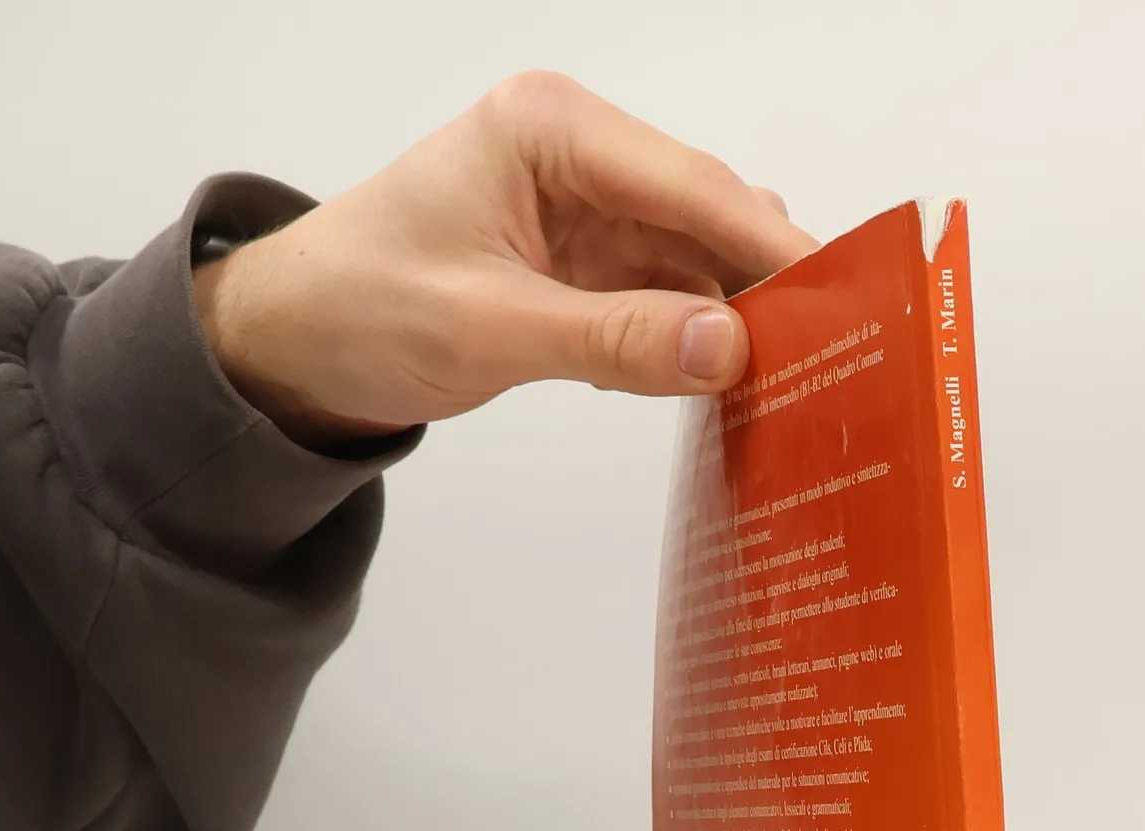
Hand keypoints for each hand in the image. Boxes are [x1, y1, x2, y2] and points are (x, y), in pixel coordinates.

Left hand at [193, 72, 816, 447]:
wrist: (297, 340)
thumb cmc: (361, 308)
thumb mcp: (487, 329)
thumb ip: (612, 340)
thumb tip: (727, 349)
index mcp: (550, 129)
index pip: (690, 183)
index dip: (771, 246)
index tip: (847, 298)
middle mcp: (582, 153)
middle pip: (710, 214)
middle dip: (768, 283)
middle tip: (835, 358)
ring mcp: (591, 208)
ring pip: (701, 259)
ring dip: (739, 319)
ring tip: (799, 383)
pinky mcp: (591, 261)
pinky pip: (671, 296)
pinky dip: (698, 340)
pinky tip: (727, 386)